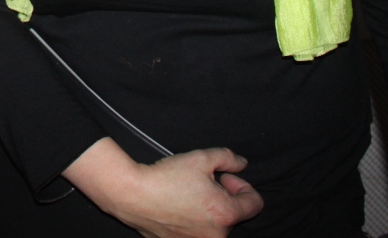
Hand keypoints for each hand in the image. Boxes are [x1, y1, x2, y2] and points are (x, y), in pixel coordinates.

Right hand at [63, 137, 262, 237]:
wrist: (132, 195)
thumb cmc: (167, 177)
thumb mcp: (201, 158)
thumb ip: (228, 158)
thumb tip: (241, 164)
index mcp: (226, 214)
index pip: (255, 204)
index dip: (243, 185)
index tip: (225, 177)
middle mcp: (217, 235)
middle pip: (233, 215)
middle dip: (223, 197)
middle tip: (203, 182)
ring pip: (215, 224)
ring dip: (208, 210)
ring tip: (187, 194)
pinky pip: (197, 232)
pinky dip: (193, 221)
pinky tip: (177, 206)